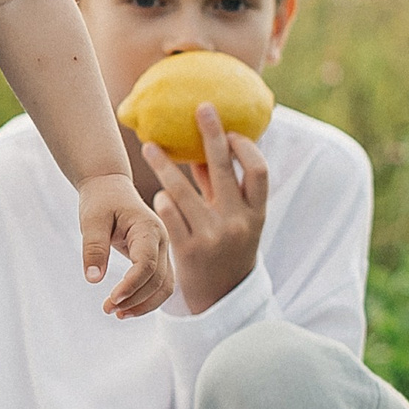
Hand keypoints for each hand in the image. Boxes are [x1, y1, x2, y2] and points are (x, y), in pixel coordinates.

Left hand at [79, 172, 172, 317]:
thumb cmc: (101, 201)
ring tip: (117, 314)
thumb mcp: (91, 220)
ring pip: (164, 286)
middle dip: (135, 299)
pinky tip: (126, 307)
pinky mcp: (157, 258)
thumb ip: (93, 247)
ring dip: (144, 304)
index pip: (146, 264)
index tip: (111, 299)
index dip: (131, 285)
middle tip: (107, 309)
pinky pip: (159, 284)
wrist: (110, 188)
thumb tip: (93, 279)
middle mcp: (161, 240)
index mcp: (148, 228)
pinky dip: (146, 299)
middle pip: (158, 280)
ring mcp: (162, 250)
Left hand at [143, 102, 268, 315]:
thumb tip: (212, 144)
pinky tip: (157, 194)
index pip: (259, 171)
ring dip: (164, 166)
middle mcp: (238, 223)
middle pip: (223, 169)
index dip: (246, 148)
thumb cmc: (229, 249)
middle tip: (200, 108)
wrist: (223, 299)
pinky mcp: (188, 250)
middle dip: (212, 135)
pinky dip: (163, 201)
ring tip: (149, 147)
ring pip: (184, 191)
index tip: (230, 131)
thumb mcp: (236, 220)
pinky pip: (170, 215)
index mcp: (257, 214)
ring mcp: (213, 236)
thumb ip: (222, 188)